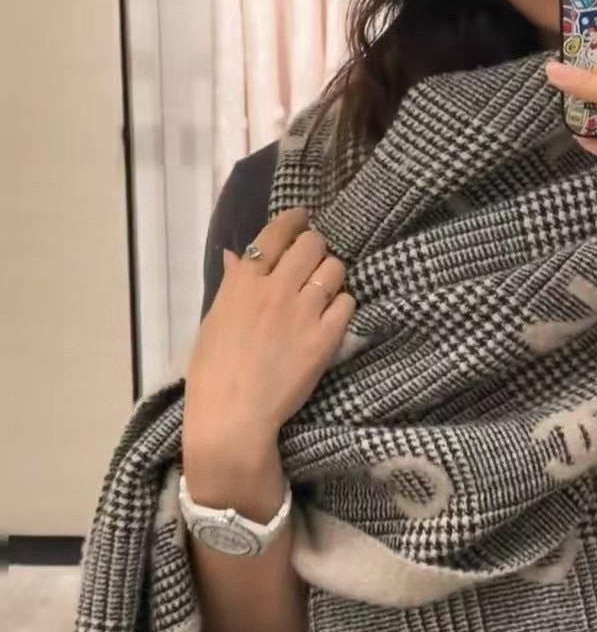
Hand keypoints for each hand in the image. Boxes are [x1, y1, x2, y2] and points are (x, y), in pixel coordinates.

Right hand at [184, 208, 356, 456]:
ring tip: (326, 289)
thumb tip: (236, 256)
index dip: (294, 221)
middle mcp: (275, 288)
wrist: (234, 413)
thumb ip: (232, 284)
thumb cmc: (214, 371)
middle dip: (317, 248)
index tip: (303, 218)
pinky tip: (334, 316)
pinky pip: (347, 303)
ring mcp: (303, 312)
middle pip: (312, 245)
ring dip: (332, 275)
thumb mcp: (214, 320)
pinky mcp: (325, 338)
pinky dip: (343, 305)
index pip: (275, 234)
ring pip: (334, 270)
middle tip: (316, 261)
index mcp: (243, 281)